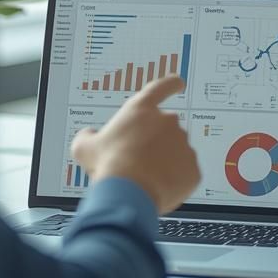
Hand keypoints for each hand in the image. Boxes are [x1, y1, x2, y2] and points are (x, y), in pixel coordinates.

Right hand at [71, 75, 198, 213]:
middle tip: (138, 160)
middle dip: (155, 143)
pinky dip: (174, 179)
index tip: (178, 83)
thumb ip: (88, 135)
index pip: (162, 88)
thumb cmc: (109, 165)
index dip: (171, 85)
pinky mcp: (192, 168)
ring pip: (176, 152)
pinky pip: (185, 173)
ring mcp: (183, 145)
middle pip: (166, 128)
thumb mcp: (85, 147)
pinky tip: (157, 187)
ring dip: (165, 161)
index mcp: (142, 110)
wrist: (129, 193)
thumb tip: (89, 136)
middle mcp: (167, 122)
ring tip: (144, 178)